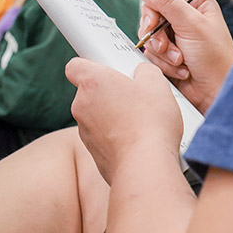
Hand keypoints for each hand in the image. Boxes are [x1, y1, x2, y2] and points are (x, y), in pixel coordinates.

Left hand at [67, 58, 182, 184]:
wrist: (145, 167)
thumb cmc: (149, 122)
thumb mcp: (156, 84)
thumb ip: (145, 71)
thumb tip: (142, 74)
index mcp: (92, 82)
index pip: (75, 66)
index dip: (90, 66)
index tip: (108, 69)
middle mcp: (82, 105)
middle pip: (90, 92)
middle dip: (109, 92)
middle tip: (134, 96)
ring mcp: (84, 131)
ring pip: (96, 115)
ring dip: (112, 115)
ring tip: (139, 120)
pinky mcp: (92, 152)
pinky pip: (102, 137)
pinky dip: (115, 136)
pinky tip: (136, 139)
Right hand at [135, 0, 232, 112]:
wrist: (216, 93)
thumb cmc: (214, 58)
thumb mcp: (191, 25)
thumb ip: (166, 2)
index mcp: (195, 3)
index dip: (152, 9)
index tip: (152, 23)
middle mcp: (184, 18)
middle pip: (151, 16)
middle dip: (157, 35)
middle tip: (165, 47)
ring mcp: (175, 37)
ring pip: (149, 37)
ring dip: (162, 53)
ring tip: (179, 61)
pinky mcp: (168, 55)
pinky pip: (151, 54)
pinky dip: (163, 64)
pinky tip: (180, 70)